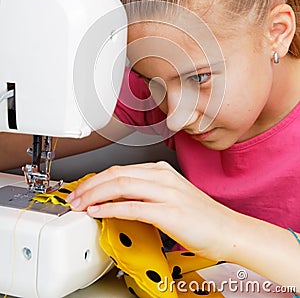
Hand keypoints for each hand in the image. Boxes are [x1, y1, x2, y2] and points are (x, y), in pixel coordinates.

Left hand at [66, 161, 235, 260]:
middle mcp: (162, 176)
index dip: (96, 179)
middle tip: (74, 197)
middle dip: (89, 185)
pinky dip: (111, 208)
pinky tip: (98, 212)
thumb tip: (118, 198)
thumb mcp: (170, 195)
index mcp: (161, 170)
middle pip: (116, 174)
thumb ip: (145, 193)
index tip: (82, 190)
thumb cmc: (201, 216)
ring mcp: (166, 192)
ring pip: (121, 185)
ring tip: (80, 205)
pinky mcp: (169, 211)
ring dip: (94, 195)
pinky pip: (132, 207)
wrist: (228, 230)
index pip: (120, 169)